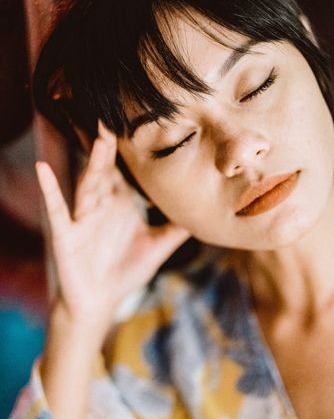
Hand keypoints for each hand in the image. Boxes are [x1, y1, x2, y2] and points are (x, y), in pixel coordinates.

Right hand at [36, 122, 189, 344]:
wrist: (100, 301)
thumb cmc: (126, 270)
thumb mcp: (157, 246)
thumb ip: (178, 228)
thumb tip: (204, 211)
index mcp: (120, 203)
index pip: (126, 171)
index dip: (131, 150)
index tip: (141, 123)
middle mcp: (101, 204)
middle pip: (106, 170)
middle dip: (110, 146)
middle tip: (117, 117)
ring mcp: (82, 217)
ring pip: (87, 184)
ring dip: (93, 163)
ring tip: (100, 138)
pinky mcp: (67, 234)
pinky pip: (56, 209)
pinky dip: (49, 189)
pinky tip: (42, 169)